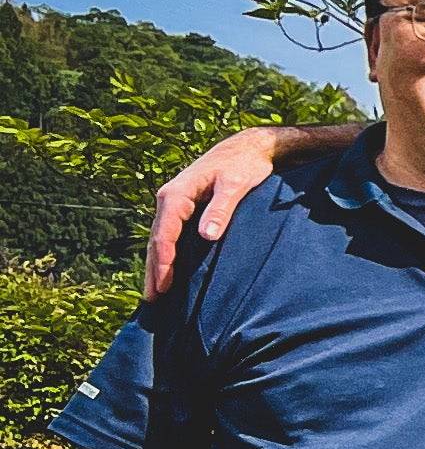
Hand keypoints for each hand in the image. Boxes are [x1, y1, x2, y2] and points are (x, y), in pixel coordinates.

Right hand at [148, 127, 295, 293]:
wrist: (248, 148)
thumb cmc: (244, 165)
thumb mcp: (236, 185)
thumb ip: (222, 209)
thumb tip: (207, 236)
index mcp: (176, 195)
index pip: (165, 234)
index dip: (163, 262)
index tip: (163, 287)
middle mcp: (169, 199)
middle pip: (157, 240)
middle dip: (154, 270)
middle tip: (152, 300)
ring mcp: (175, 204)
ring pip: (162, 239)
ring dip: (158, 265)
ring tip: (156, 293)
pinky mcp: (185, 208)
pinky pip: (171, 235)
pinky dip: (168, 254)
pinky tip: (170, 271)